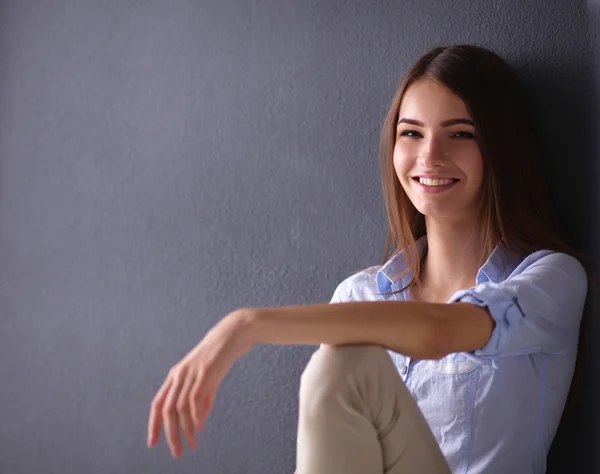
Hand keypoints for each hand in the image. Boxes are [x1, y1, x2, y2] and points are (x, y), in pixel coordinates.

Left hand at [147, 309, 253, 457]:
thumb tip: (198, 422)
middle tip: (177, 452)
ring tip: (192, 445)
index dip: (154, 425)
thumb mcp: (209, 378)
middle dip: (169, 434)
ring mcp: (191, 372)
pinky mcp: (205, 372)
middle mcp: (179, 374)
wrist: (234, 332)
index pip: (158, 404)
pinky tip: (199, 428)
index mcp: (177, 374)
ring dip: (184, 430)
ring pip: (179, 408)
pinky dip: (196, 416)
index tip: (153, 443)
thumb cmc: (222, 354)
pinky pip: (195, 399)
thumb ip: (203, 399)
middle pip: (166, 410)